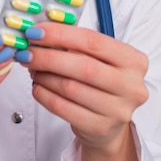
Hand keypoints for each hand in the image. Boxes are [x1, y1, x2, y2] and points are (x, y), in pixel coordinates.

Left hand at [22, 24, 148, 152]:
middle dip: (48, 57)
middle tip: (27, 51)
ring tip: (32, 68)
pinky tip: (37, 86)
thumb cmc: (101, 83)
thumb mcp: (99, 59)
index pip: (93, 41)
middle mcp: (131, 86)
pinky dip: (44, 95)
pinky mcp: (100, 128)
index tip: (36, 32)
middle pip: (82, 66)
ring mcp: (118, 110)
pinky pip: (63, 109)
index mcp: (134, 61)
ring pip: (70, 88)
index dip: (61, 35)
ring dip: (44, 76)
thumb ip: (76, 44)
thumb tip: (40, 32)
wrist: (110, 123)